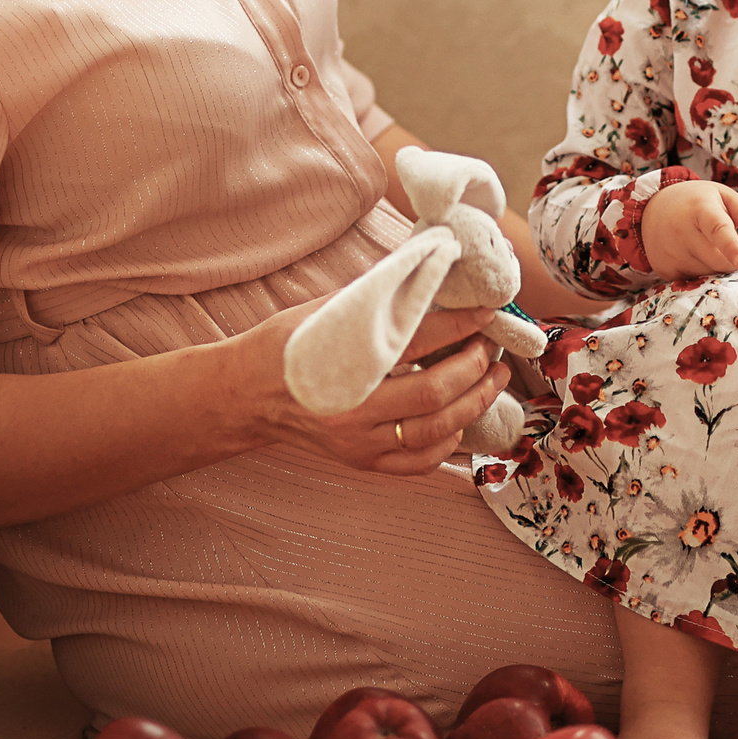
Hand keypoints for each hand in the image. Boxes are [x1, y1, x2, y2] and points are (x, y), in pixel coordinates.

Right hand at [243, 302, 511, 475]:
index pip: (417, 341)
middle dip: (474, 368)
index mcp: (342, 363)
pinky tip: (460, 419)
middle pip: (434, 394)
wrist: (244, 395)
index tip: (485, 312)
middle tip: (492, 347)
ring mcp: (358, 443)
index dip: (459, 324)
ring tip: (493, 378)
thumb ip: (374, 299)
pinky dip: (447, 442)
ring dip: (473, 403)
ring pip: (434, 431)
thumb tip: (426, 276)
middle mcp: (352, 411)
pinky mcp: (361, 462)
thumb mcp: (322, 312)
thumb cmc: (283, 346)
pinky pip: (417, 461)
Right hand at [641, 179, 737, 279]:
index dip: (730, 245)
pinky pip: (695, 282)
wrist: (652, 208)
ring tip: (706, 245)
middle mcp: (681, 231)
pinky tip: (693, 256)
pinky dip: (701, 273)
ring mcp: (670, 253)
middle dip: (732, 257)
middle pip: (720, 260)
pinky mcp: (664, 270)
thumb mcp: (723, 197)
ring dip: (716, 266)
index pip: (717, 228)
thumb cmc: (696, 202)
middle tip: (725, 242)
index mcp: (701, 208)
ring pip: (709, 274)